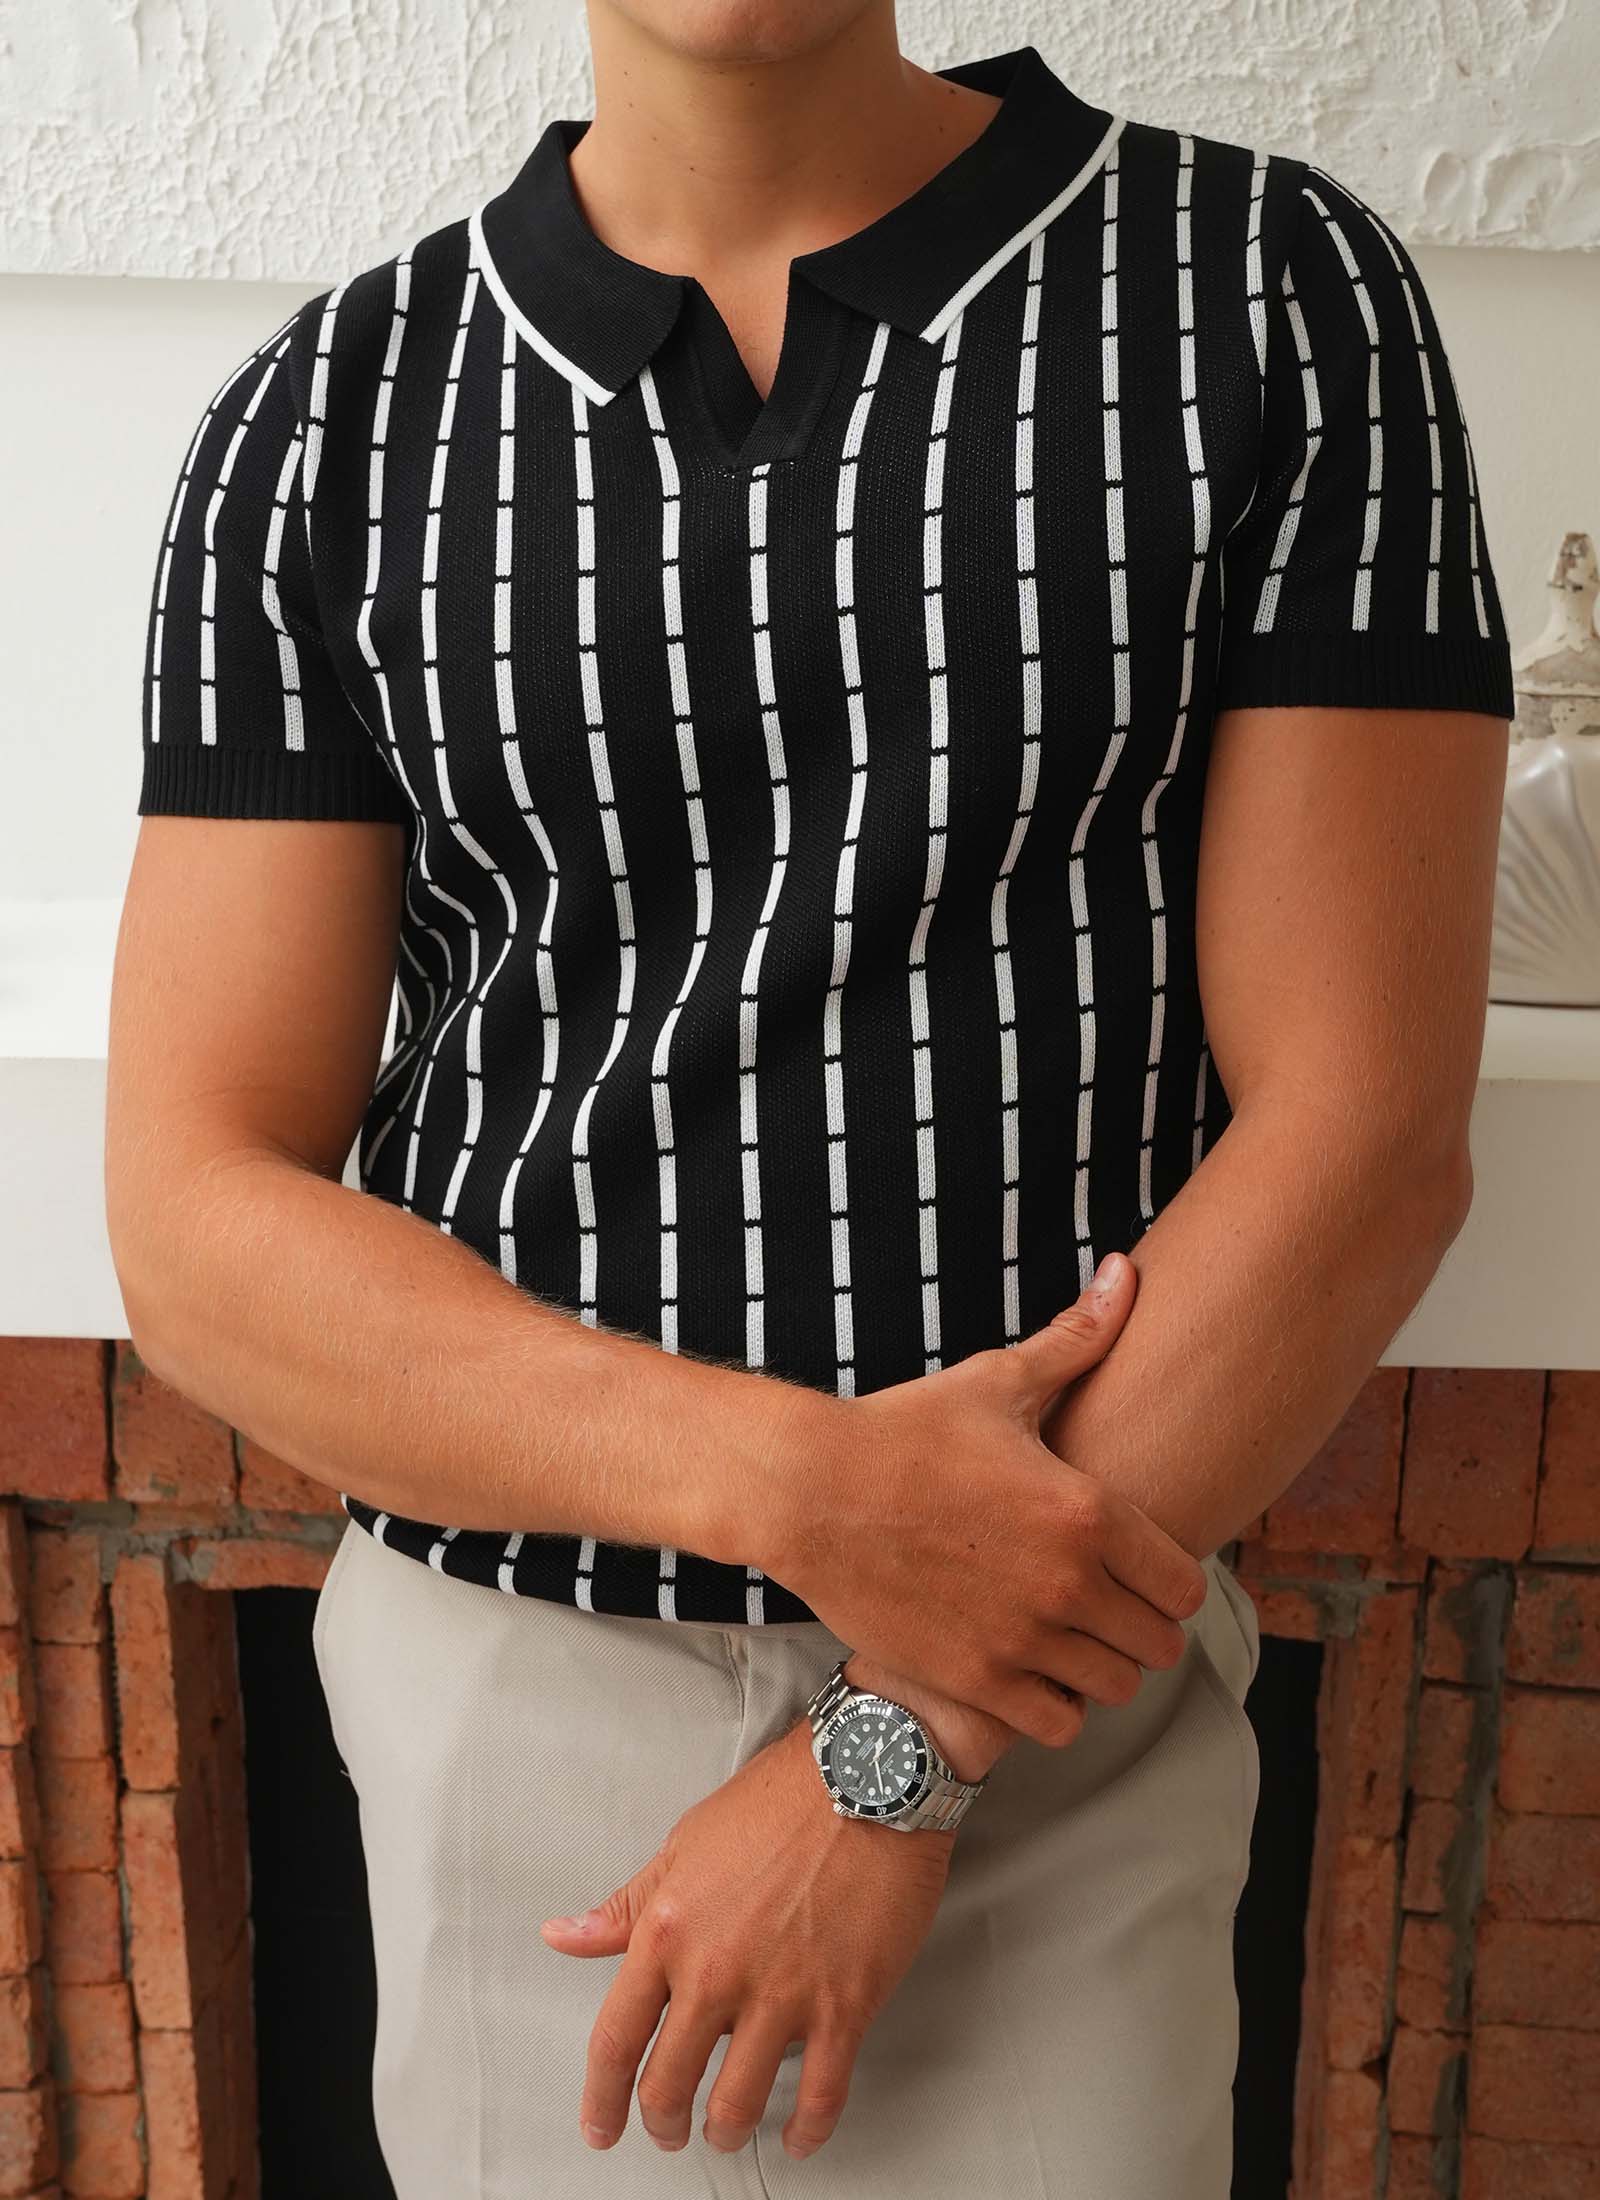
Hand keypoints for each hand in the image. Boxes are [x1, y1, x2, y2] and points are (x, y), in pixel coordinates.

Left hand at [540, 1718, 952, 2161]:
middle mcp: (716, 1971)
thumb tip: (564, 1936)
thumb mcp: (684, 1843)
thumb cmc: (779, 1799)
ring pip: (737, 2103)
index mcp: (668, 1930)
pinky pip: (820, 2094)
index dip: (601, 2097)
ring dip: (724, 2131)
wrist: (866, 1776)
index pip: (615, 2038)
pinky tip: (799, 2136)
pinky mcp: (844, 2005)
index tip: (599, 2126)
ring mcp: (781, 1994)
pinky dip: (806, 2129)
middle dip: (660, 2122)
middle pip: (668, 2082)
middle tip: (665, 2132)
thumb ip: (626, 1904)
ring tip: (724, 2134)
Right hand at [769, 1253, 1208, 1748]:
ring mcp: (1020, 1640)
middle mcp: (1066, 1585)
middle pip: (1158, 1645)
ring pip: (1113, 1689)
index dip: (1172, 1580)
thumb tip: (1126, 1272)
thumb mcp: (996, 1381)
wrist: (808, 1490)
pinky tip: (1030, 1669)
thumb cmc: (904, 1430)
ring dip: (1099, 1667)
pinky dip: (1054, 1706)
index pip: (1185, 1585)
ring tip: (1068, 1637)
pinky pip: (1056, 1725)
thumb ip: (1076, 1339)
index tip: (1143, 1569)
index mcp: (1086, 1513)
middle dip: (1139, 1626)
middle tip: (1106, 1604)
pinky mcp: (974, 1679)